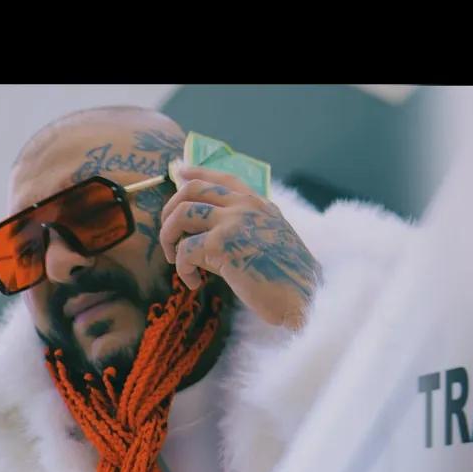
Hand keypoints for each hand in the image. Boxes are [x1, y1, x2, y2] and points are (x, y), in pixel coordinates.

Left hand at [158, 165, 320, 328]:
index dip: (197, 173)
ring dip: (168, 237)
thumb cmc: (288, 279)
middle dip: (170, 210)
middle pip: (192, 189)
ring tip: (176, 259)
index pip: (223, 177)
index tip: (179, 174)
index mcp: (260, 204)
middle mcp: (246, 206)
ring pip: (181, 214)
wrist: (303, 298)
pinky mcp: (222, 245)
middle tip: (169, 235)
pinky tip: (194, 283)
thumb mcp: (270, 242)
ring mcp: (234, 222)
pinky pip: (185, 250)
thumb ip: (239, 231)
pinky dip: (182, 269)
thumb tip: (197, 237)